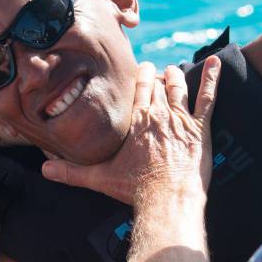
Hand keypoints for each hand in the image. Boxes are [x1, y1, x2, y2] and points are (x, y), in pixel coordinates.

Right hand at [42, 57, 220, 204]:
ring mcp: (180, 119)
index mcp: (136, 120)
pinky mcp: (199, 129)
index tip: (141, 70)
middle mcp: (158, 114)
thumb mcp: (100, 178)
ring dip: (175, 76)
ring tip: (173, 71)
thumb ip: (72, 172)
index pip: (139, 88)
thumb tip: (45, 169)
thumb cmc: (135, 188)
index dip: (141, 77)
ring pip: (178, 88)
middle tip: (156, 70)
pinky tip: (215, 62)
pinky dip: (212, 79)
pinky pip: (207, 98)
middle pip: (157, 85)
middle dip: (156, 76)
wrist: (166, 198)